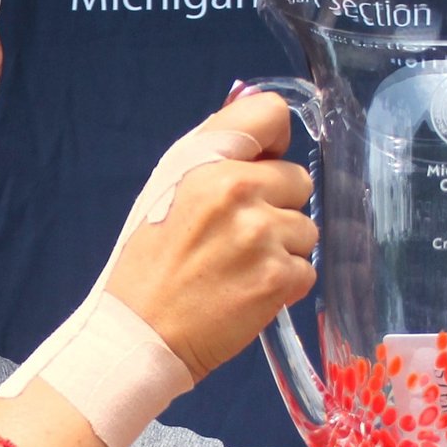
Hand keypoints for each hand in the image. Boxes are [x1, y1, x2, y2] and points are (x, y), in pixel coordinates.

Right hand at [105, 92, 318, 381]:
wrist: (140, 333)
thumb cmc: (147, 263)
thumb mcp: (166, 190)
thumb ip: (214, 154)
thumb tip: (265, 135)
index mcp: (204, 161)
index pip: (270, 113)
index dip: (273, 143)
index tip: (262, 166)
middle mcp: (237, 190)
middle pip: (298, 180)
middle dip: (278, 206)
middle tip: (239, 236)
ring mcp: (262, 234)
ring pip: (306, 228)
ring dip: (282, 249)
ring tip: (241, 268)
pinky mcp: (278, 277)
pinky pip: (306, 269)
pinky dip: (284, 284)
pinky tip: (248, 292)